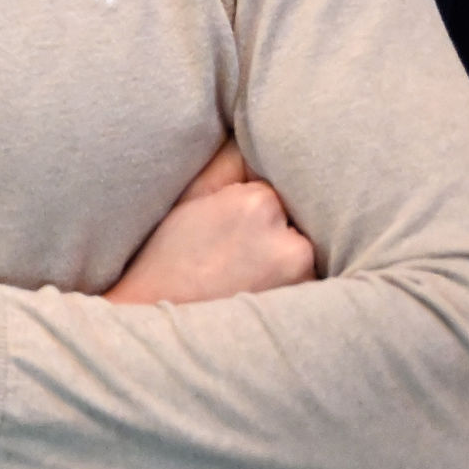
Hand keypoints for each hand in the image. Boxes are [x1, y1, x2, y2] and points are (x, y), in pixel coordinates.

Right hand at [107, 141, 317, 304]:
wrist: (162, 324)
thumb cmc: (169, 259)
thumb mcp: (189, 197)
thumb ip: (229, 162)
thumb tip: (259, 144)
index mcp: (259, 204)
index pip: (270, 191)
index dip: (243, 210)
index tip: (220, 231)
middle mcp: (291, 242)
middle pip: (290, 222)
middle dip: (268, 234)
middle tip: (228, 257)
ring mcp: (303, 280)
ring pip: (298, 252)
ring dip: (280, 261)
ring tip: (239, 279)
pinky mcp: (307, 308)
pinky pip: (306, 284)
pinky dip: (288, 288)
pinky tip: (253, 296)